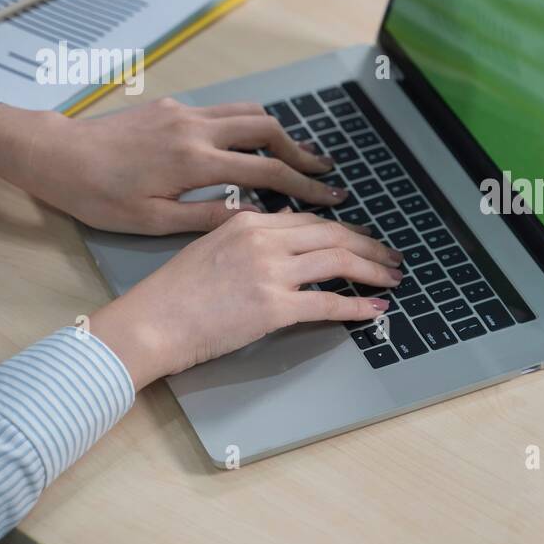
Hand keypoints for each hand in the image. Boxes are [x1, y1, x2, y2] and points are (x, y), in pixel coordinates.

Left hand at [0, 98, 350, 233]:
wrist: (55, 155)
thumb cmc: (98, 197)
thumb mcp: (153, 222)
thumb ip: (209, 217)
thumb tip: (256, 214)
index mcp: (194, 162)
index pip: (266, 172)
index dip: (305, 186)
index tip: (331, 196)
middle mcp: (196, 129)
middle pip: (268, 130)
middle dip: (300, 152)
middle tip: (322, 172)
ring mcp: (185, 112)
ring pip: (249, 112)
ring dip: (278, 133)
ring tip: (295, 155)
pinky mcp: (173, 106)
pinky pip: (223, 110)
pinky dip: (247, 125)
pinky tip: (249, 144)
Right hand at [88, 210, 402, 389]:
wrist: (150, 323)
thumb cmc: (173, 294)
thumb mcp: (211, 246)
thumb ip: (250, 236)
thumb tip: (284, 230)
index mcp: (249, 222)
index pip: (310, 221)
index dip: (345, 230)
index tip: (364, 239)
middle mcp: (264, 240)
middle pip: (333, 235)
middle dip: (370, 246)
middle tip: (392, 256)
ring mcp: (270, 273)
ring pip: (339, 262)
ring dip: (373, 270)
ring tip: (393, 279)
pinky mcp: (273, 308)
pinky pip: (328, 303)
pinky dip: (358, 305)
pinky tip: (375, 309)